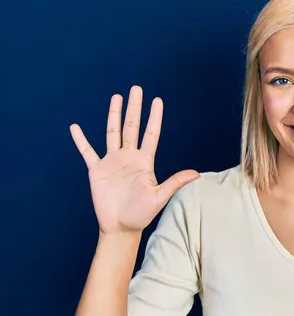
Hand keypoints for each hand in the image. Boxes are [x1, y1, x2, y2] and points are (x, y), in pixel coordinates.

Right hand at [70, 85, 199, 234]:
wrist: (121, 227)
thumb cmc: (142, 214)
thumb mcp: (160, 196)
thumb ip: (175, 182)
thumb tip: (197, 173)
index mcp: (145, 161)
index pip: (151, 134)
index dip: (154, 117)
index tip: (157, 101)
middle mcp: (129, 157)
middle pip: (132, 127)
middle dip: (134, 108)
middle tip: (136, 88)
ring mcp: (112, 162)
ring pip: (113, 133)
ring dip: (114, 115)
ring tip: (116, 97)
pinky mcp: (97, 170)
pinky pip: (87, 152)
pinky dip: (81, 140)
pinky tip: (75, 127)